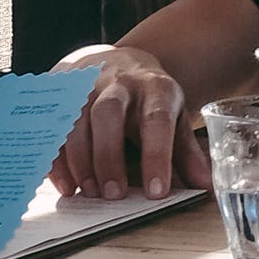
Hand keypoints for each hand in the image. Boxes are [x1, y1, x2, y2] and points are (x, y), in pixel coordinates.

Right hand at [46, 45, 213, 200]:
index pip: (157, 121)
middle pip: (108, 114)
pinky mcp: (61, 95)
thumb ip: (187, 152)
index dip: (156, 157)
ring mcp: (85, 86)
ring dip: (80, 160)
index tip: (157, 192)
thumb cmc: (149, 100)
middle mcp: (118, 83)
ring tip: (88, 193)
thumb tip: (207, 185)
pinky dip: (56, 158)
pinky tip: (64, 185)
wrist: (117, 63)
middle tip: (111, 195)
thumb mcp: (175, 117)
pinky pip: (51, 126)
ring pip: (75, 119)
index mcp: (155, 88)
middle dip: (108, 155)